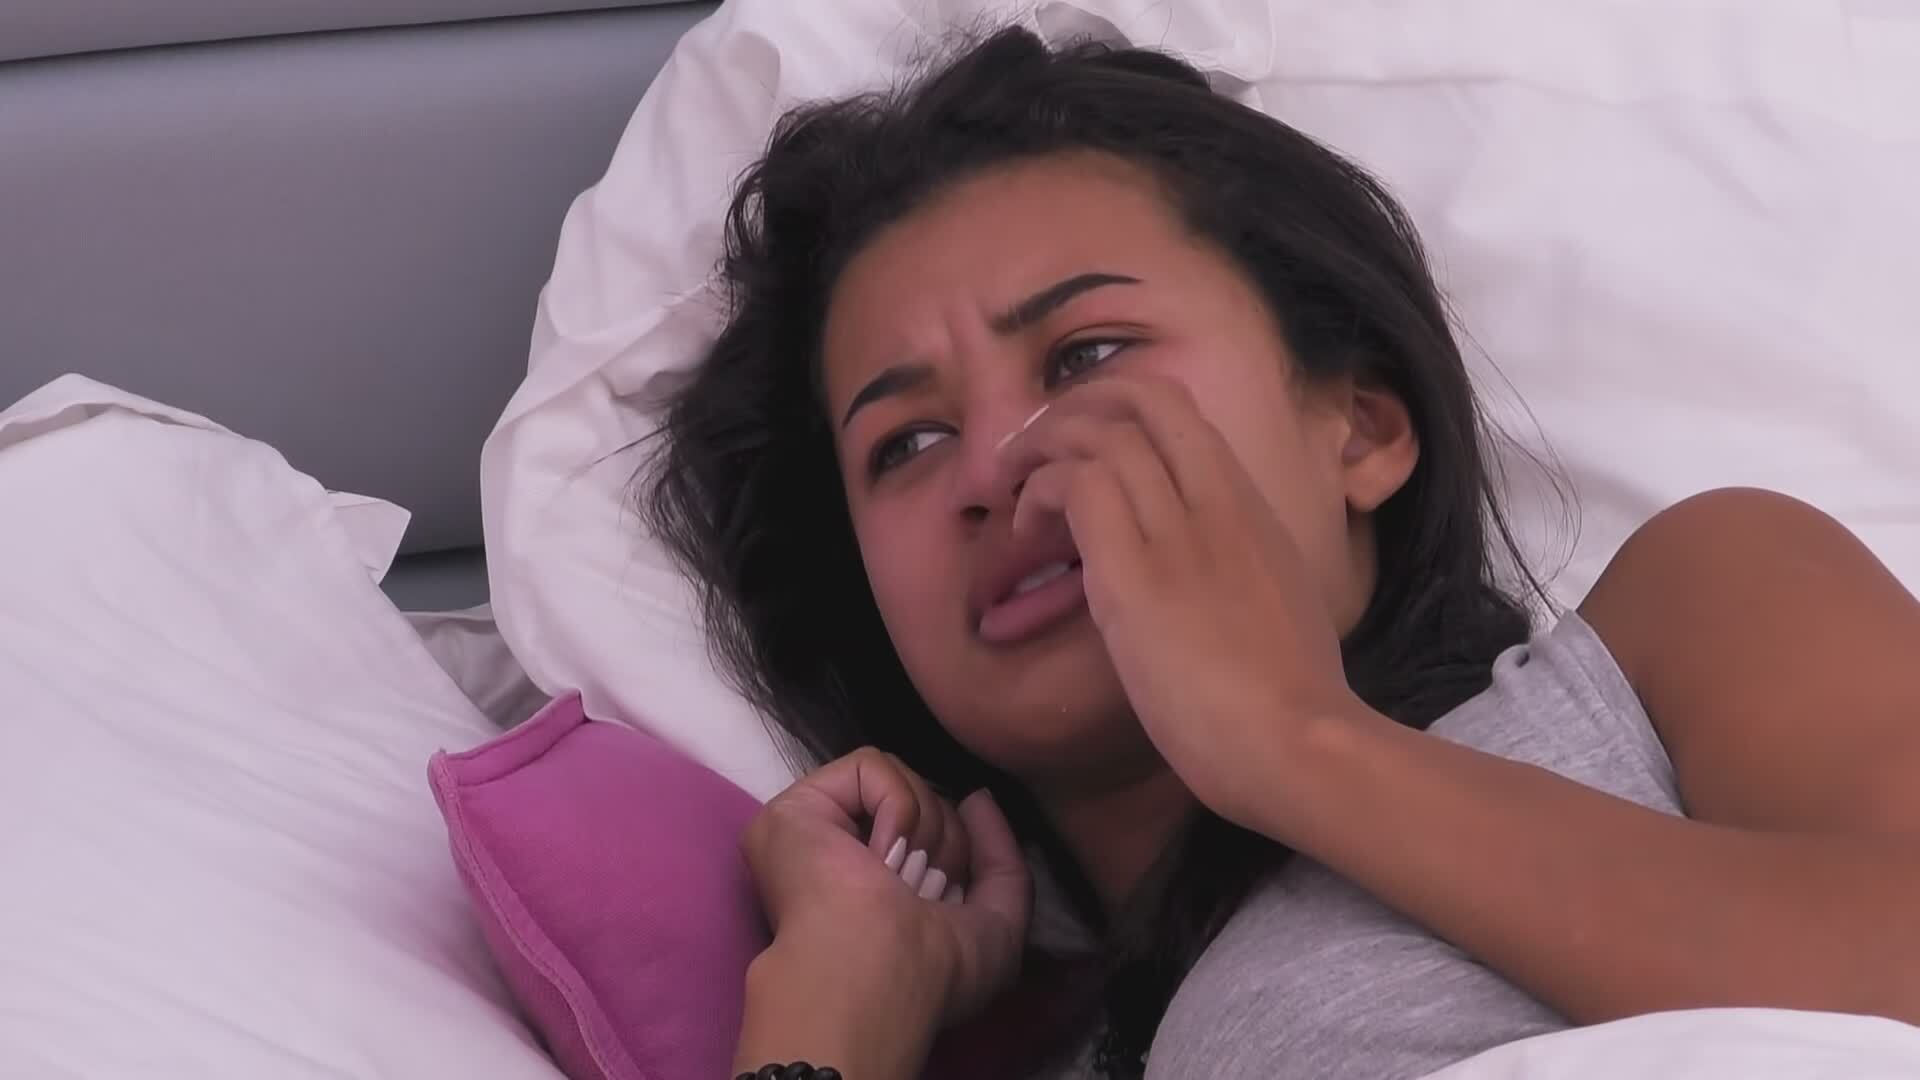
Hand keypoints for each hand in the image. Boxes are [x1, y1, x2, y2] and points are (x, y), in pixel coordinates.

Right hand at [738, 749, 1030, 1045]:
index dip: (959, 853)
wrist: (876, 973)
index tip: (952, 893)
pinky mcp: (792, 809)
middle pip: (923, 803)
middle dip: (947, 842)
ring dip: (926, 828)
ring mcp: (811, 833)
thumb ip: (1002, 861)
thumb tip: (978, 797)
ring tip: (899, 878)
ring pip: (901, 780)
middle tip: (924, 892)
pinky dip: (896, 806)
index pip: (933, 835)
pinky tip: (878, 856)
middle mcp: (837, 858)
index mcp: (874, 890)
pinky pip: (870, 766)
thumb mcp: (998, 925)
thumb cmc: (934, 971)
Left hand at [999, 375, 1362, 831]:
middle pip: (1141, 397)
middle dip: (1074, 406)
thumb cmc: (1295, 702)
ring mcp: (1176, 534)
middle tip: (1034, 448)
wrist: (1301, 744)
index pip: (1183, 415)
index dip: (1119, 410)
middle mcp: (1216, 503)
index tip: (1082, 444)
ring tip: (1014, 490)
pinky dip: (1040, 492)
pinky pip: (1078, 487)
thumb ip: (1243, 574)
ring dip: (1041, 449)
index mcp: (1252, 510)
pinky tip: (1026, 531)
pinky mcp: (1134, 577)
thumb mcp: (1281, 609)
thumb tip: (1211, 583)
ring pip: (1099, 435)